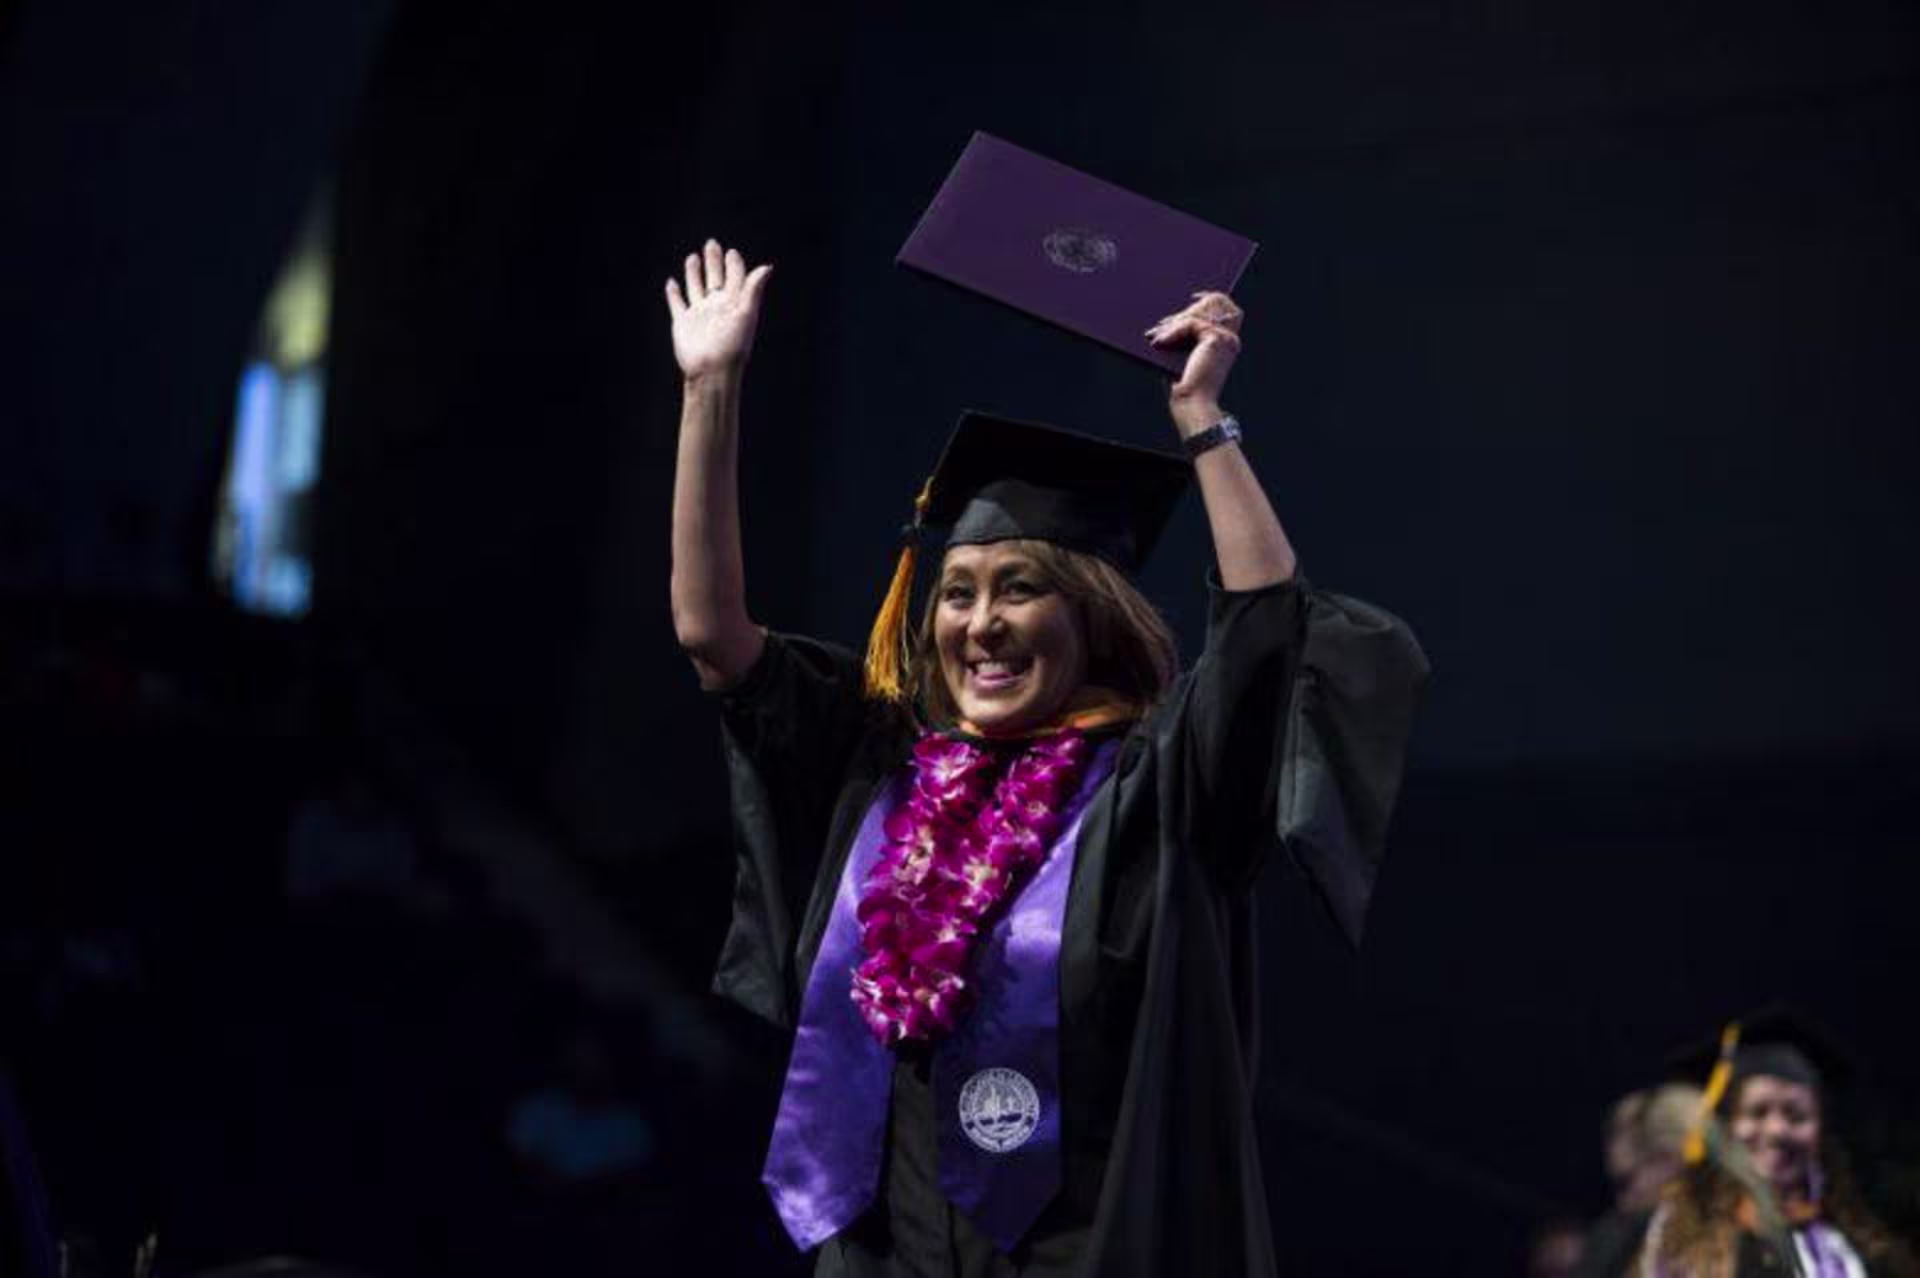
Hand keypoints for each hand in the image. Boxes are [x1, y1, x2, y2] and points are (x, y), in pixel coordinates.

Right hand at [665, 239, 772, 382]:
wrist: (712, 371)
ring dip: (694, 273)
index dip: (734, 265)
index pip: (736, 278)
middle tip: (712, 243)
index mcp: (734, 303)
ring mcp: (699, 314)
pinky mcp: (683, 323)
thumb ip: (753, 289)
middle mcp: (717, 307)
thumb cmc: (733, 346)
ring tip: (693, 257)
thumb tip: (767, 267)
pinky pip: (677, 304)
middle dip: (714, 261)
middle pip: (715, 278)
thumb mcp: (746, 314)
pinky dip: (673, 293)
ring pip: (696, 287)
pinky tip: (672, 283)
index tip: (732, 252)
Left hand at [1146, 292, 1242, 437]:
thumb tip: (1169, 319)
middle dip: (1182, 312)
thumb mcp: (1186, 356)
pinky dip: (1171, 332)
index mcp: (1228, 343)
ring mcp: (1225, 338)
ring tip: (1155, 334)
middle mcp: (1231, 340)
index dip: (1210, 298)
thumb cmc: (1186, 388)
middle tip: (1159, 325)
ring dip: (1173, 322)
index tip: (1192, 297)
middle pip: (1212, 304)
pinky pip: (1190, 324)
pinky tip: (1158, 342)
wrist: (1192, 405)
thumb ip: (1187, 337)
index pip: (1227, 308)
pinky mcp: (1215, 339)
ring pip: (1198, 313)